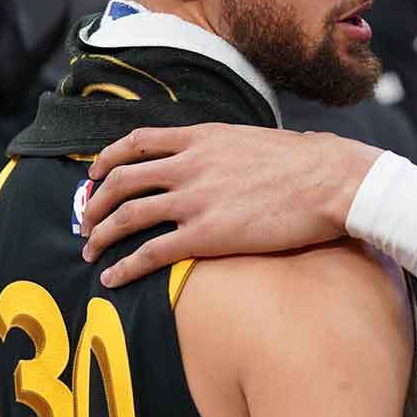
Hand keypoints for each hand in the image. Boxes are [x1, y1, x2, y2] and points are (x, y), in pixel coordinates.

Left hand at [79, 123, 382, 285]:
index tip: (95, 174)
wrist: (331, 180)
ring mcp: (196, 199)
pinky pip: (150, 253)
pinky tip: (112, 279)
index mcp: (202, 138)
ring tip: (90, 251)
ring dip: (100, 235)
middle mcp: (189, 164)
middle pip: (121, 180)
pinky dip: (124, 267)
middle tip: (86, 221)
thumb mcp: (254, 140)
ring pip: (126, 215)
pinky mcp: (206, 234)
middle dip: (95, 203)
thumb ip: (227, 148)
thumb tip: (226, 157)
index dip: (108, 159)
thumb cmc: (306, 164)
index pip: (137, 142)